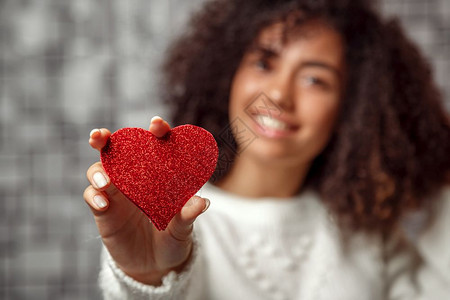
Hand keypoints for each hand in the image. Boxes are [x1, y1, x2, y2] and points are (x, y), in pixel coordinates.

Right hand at [83, 116, 209, 284]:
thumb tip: (202, 202)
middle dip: (107, 139)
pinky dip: (95, 197)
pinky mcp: (104, 210)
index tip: (157, 125)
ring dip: (99, 171)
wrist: (155, 265)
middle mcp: (135, 176)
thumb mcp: (183, 229)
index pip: (156, 144)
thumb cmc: (173, 239)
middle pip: (118, 150)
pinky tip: (104, 205)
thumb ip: (188, 216)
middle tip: (101, 136)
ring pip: (100, 170)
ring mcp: (117, 192)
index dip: (157, 130)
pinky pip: (93, 196)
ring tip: (107, 182)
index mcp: (158, 173)